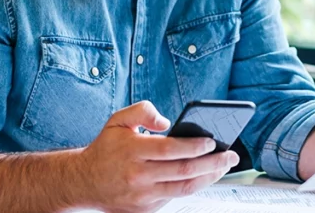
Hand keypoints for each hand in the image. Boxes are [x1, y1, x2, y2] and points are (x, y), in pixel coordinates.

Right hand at [75, 101, 239, 212]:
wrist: (83, 181)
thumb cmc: (106, 148)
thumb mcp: (118, 120)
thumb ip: (142, 110)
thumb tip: (166, 121)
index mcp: (133, 151)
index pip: (171, 149)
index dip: (195, 146)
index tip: (213, 141)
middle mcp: (138, 175)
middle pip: (184, 171)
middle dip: (213, 163)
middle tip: (231, 155)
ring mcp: (142, 195)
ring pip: (184, 188)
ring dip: (209, 178)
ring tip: (224, 166)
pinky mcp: (145, 209)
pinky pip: (175, 198)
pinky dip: (194, 186)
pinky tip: (206, 176)